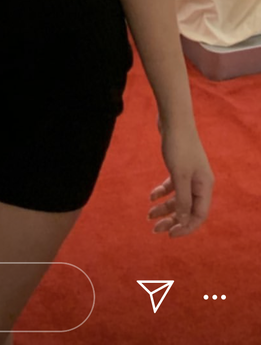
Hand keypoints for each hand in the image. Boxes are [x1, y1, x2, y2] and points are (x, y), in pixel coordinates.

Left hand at [147, 117, 213, 236]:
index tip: (170, 235)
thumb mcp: (179, 175)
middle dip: (172, 220)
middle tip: (154, 229)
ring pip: (178, 198)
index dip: (186, 227)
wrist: (173, 118)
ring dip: (164, 208)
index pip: (198, 215)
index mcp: (205, 186)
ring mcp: (189, 174)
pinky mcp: (179, 166)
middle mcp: (200, 182)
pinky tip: (151, 196)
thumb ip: (183, 199)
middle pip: (187, 209)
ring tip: (148, 214)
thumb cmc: (178, 146)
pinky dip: (162, 192)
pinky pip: (172, 186)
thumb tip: (185, 220)